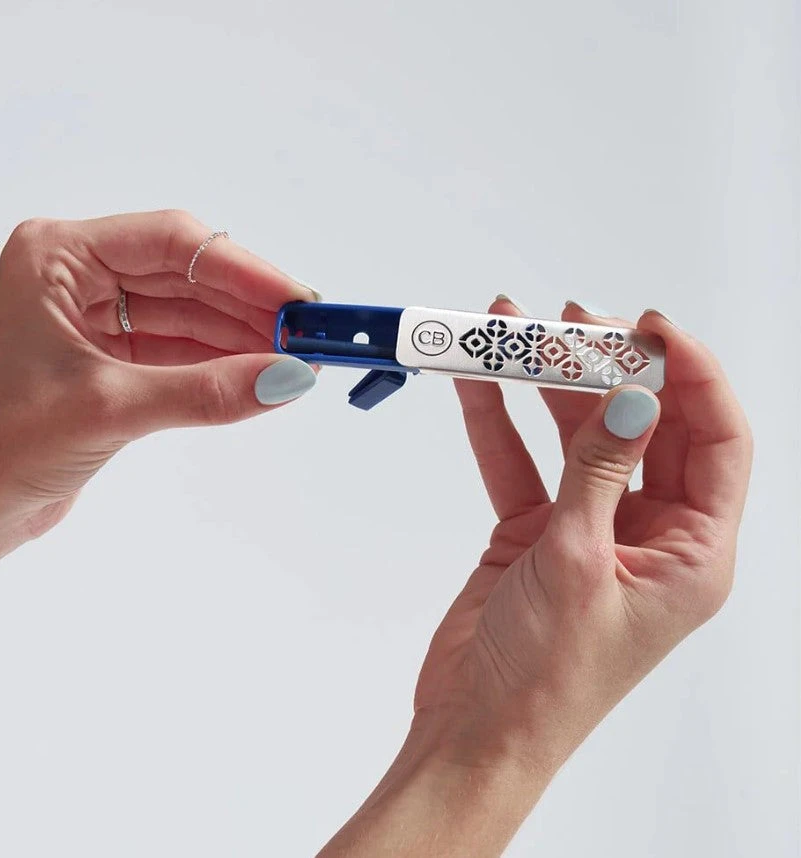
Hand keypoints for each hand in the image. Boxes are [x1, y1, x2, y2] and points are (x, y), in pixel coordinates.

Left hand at [0, 210, 317, 619]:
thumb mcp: (109, 409)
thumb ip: (204, 391)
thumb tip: (285, 378)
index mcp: (57, 257)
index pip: (172, 244)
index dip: (243, 271)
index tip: (296, 302)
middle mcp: (80, 277)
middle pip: (190, 277)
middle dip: (252, 308)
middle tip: (311, 335)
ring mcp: (101, 319)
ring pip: (193, 316)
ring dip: (246, 338)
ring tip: (298, 359)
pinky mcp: (117, 361)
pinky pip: (186, 351)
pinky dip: (226, 364)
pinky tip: (264, 375)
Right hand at [320, 298, 751, 856]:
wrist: (473, 729)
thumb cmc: (545, 679)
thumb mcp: (578, 565)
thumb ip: (599, 473)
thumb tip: (631, 399)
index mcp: (694, 552)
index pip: (716, 439)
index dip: (690, 374)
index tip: (649, 326)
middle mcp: (650, 534)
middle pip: (643, 427)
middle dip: (608, 367)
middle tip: (570, 321)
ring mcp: (589, 529)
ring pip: (576, 438)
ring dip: (546, 385)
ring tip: (513, 332)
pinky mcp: (536, 533)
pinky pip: (521, 464)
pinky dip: (498, 424)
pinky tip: (475, 384)